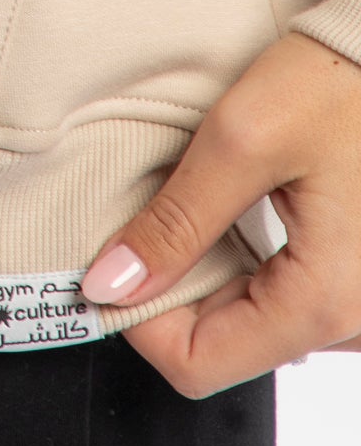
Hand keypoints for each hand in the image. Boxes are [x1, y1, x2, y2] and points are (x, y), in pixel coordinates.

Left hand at [80, 30, 360, 394]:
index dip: (139, 318)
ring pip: (249, 325)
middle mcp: (353, 322)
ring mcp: (359, 306)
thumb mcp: (241, 141)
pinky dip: (246, 263)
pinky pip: (283, 298)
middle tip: (156, 219)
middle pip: (223, 348)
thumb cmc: (342, 81)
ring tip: (204, 205)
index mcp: (325, 303)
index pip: (198, 365)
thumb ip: (174, 223)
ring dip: (209, 273)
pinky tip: (240, 210)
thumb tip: (109, 284)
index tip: (114, 262)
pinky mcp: (356, 280)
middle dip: (173, 289)